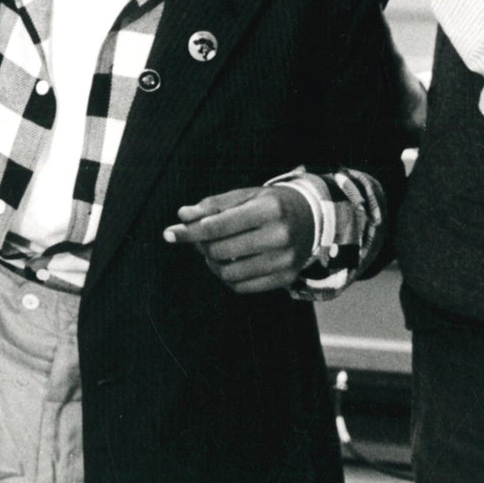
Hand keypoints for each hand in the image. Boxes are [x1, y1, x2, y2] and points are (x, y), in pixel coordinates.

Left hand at [163, 185, 318, 296]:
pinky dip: (227, 277)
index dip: (190, 231)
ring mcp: (284, 260)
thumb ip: (213, 205)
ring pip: (228, 273)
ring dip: (212, 263)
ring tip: (213, 251)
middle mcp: (279, 236)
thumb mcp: (246, 195)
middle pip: (220, 251)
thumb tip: (182, 216)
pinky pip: (242, 287)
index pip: (218, 225)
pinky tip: (228, 263)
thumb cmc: (272, 204)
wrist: (314, 219)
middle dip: (201, 246)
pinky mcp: (286, 278)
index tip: (169, 233)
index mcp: (268, 209)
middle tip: (199, 239)